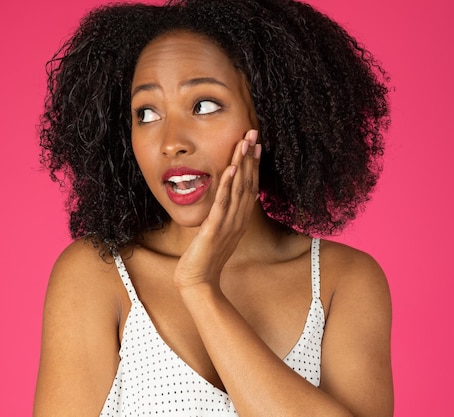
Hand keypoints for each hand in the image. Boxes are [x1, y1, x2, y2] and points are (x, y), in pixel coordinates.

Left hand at [173, 129, 261, 288]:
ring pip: (238, 190)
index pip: (249, 187)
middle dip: (250, 157)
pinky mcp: (214, 230)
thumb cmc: (206, 259)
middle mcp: (238, 220)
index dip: (253, 164)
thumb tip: (225, 200)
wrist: (198, 282)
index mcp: (239, 219)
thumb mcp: (218, 232)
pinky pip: (223, 204)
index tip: (255, 144)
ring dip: (242, 165)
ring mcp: (228, 224)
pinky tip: (231, 169)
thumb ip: (223, 216)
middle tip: (253, 133)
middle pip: (248, 183)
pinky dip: (228, 186)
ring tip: (244, 143)